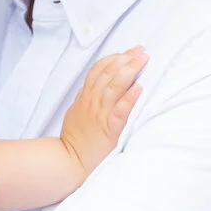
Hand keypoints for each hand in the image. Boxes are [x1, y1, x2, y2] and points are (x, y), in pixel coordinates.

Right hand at [59, 46, 147, 182]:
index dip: (114, 58)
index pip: (98, 70)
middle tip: (141, 50)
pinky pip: (120, 111)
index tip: (129, 51)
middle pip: (108, 73)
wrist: (68, 161)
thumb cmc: (74, 137)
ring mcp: (100, 114)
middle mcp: (92, 102)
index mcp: (85, 97)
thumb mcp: (76, 110)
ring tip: (142, 60)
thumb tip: (94, 82)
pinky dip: (129, 98)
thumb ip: (85, 95)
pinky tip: (139, 88)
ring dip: (129, 71)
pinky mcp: (109, 129)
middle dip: (126, 59)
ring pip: (114, 86)